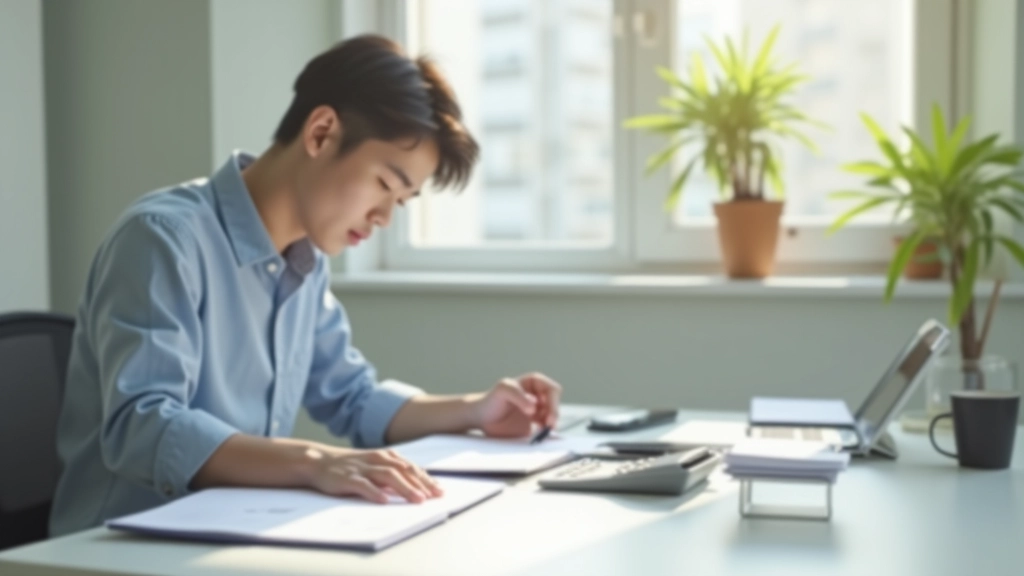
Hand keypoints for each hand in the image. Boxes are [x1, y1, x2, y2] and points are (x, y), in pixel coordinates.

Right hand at [304, 446, 443, 503]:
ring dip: (405, 488)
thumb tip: (416, 488)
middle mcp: (376, 460)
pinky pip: (363, 485)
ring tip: (417, 499)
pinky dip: (375, 492)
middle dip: (421, 483)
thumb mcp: (374, 467)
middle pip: (404, 470)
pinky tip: (384, 500)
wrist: (319, 461)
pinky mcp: (348, 478)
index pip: (411, 468)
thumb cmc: (350, 467)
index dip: (426, 479)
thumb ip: (393, 475)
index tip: (439, 490)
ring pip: (388, 476)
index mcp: (386, 456)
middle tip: (435, 496)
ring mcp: (362, 468)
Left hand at [472, 372, 562, 437]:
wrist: (481, 418)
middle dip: (554, 414)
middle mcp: (538, 395)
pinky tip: (540, 434)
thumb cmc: (491, 400)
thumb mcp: (503, 390)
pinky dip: (546, 431)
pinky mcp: (533, 423)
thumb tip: (534, 407)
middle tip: (550, 425)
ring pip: (553, 415)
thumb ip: (519, 396)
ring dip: (551, 423)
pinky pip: (546, 426)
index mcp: (534, 382)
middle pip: (555, 403)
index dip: (553, 402)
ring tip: (543, 430)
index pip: (552, 390)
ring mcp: (537, 409)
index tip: (547, 415)